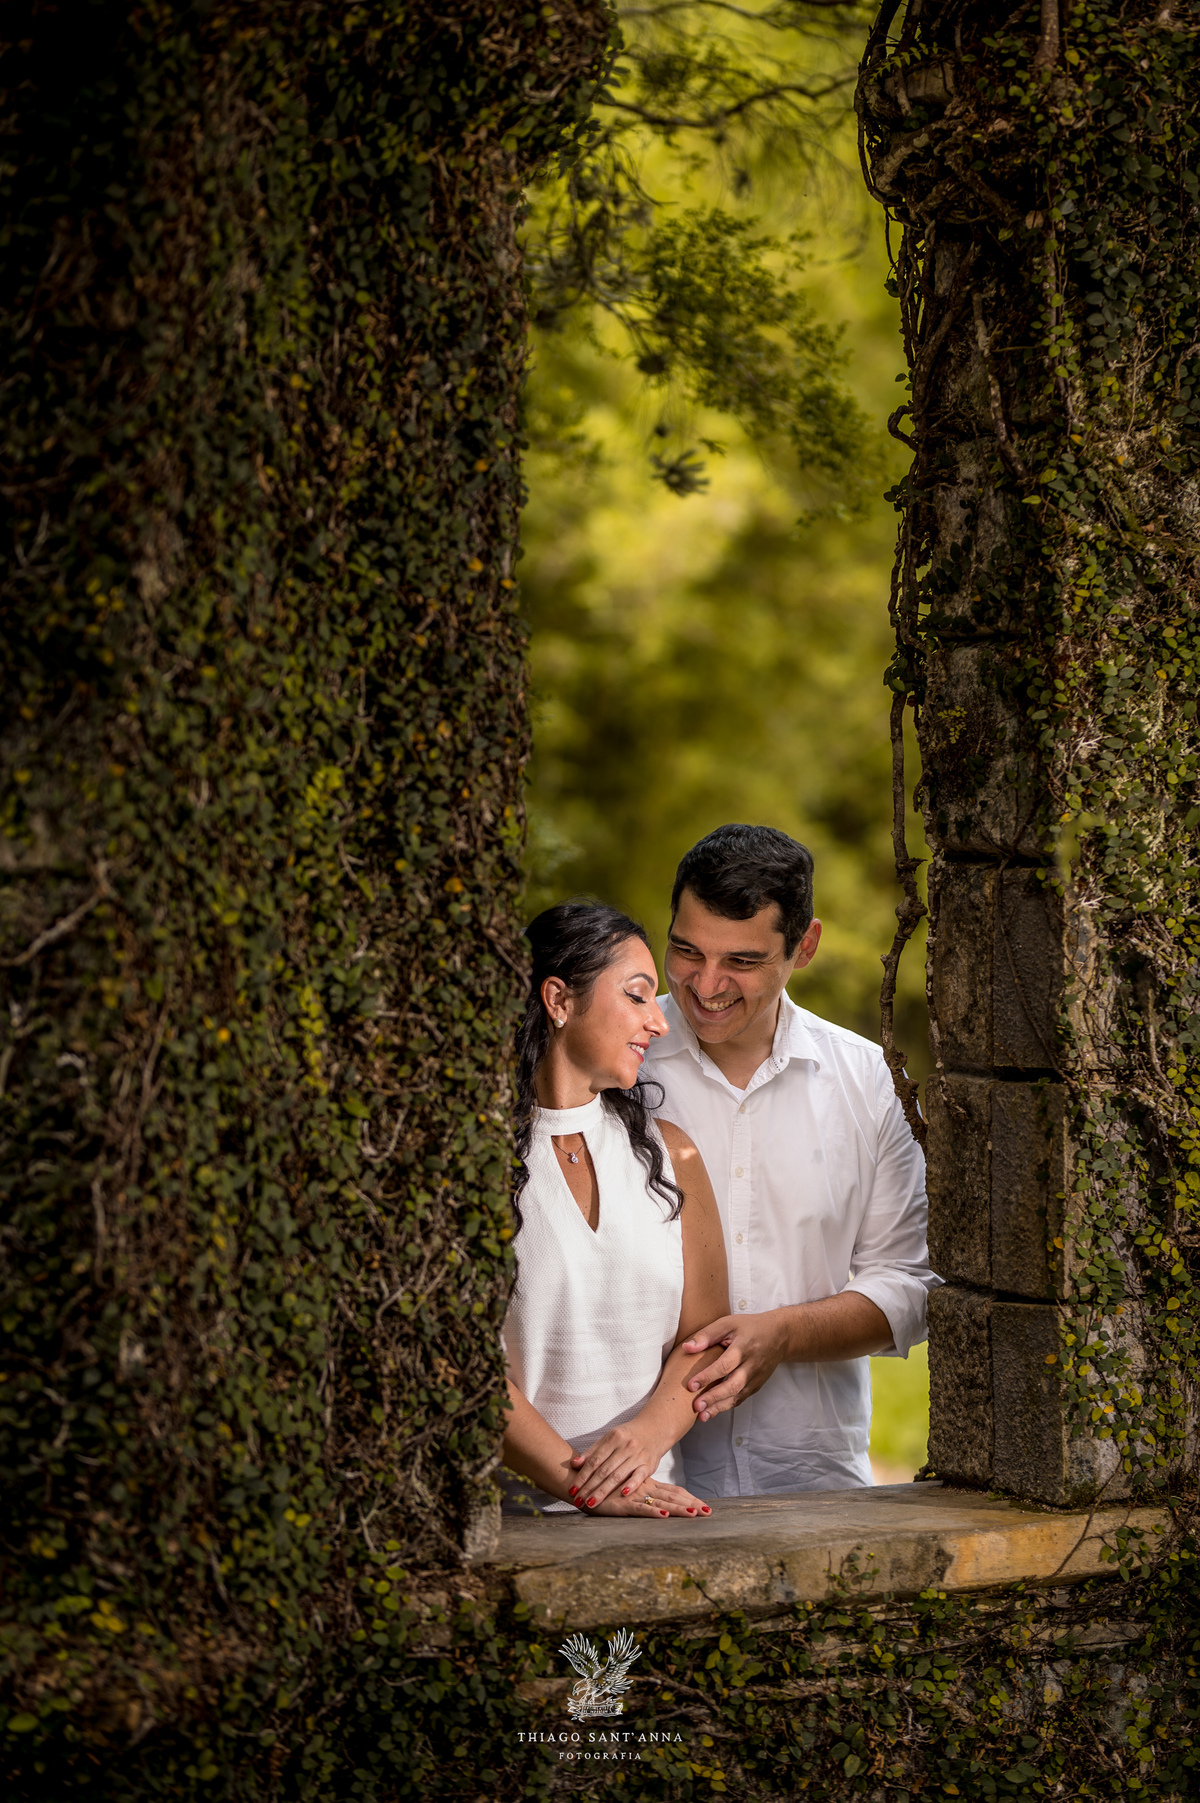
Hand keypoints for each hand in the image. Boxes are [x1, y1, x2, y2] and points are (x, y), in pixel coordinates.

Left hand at [567, 1418, 670, 1508]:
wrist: (654, 1430)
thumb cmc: (627, 1437)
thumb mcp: (609, 1438)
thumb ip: (592, 1452)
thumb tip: (573, 1464)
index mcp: (613, 1438)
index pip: (594, 1461)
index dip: (582, 1476)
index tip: (572, 1490)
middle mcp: (625, 1446)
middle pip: (604, 1470)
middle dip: (589, 1487)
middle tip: (578, 1501)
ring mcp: (638, 1455)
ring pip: (618, 1475)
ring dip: (603, 1491)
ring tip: (591, 1503)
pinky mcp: (649, 1465)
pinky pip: (639, 1476)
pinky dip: (631, 1484)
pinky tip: (623, 1494)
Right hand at [584, 1481, 711, 1518]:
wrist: (580, 1480)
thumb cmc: (602, 1485)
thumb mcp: (624, 1488)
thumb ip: (637, 1491)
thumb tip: (654, 1502)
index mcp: (646, 1485)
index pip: (674, 1491)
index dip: (690, 1499)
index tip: (706, 1507)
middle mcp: (644, 1489)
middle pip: (672, 1497)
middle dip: (691, 1505)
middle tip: (709, 1513)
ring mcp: (634, 1496)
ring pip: (660, 1503)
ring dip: (677, 1509)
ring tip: (694, 1515)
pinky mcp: (622, 1504)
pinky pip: (640, 1508)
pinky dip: (652, 1512)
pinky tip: (663, 1516)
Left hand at [681, 1311, 787, 1419]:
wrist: (779, 1335)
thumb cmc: (748, 1327)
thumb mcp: (728, 1323)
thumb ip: (707, 1335)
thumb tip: (686, 1348)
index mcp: (743, 1347)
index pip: (725, 1365)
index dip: (708, 1376)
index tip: (691, 1386)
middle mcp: (752, 1364)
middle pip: (733, 1385)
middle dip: (714, 1397)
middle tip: (696, 1406)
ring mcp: (756, 1376)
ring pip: (739, 1395)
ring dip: (720, 1407)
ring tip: (702, 1416)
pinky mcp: (757, 1384)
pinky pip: (742, 1397)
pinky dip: (728, 1405)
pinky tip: (714, 1411)